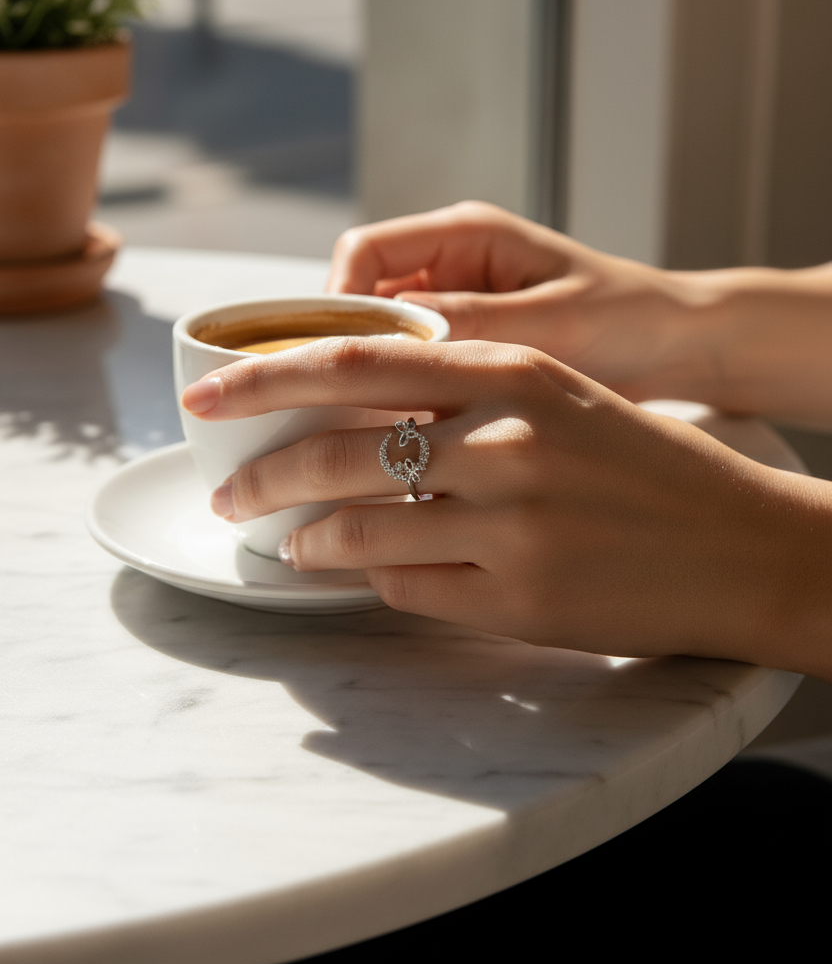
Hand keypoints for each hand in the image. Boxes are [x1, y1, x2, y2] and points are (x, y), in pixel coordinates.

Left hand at [181, 336, 831, 676]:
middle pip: (336, 451)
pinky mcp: (518, 601)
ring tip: (289, 542)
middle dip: (261, 475)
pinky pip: (406, 590)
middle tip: (229, 491)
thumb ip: (462, 391)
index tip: (208, 396)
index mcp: (512, 372)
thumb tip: (353, 411)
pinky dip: (376, 582)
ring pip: (356, 532)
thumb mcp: (559, 394)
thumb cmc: (648, 464)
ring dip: (306, 540)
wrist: (743, 544)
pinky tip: (377, 575)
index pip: (354, 361)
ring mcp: (510, 526)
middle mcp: (504, 441)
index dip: (265, 378)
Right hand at [327, 201, 701, 400]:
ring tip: (366, 425)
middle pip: (361, 298)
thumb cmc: (627, 318)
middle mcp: (452, 267)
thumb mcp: (549, 321)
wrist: (679, 347)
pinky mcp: (469, 350)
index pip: (365, 254)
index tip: (335, 357)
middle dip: (345, 348)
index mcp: (467, 236)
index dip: (338, 302)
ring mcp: (457, 309)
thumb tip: (389, 341)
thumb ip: (470, 324)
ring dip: (373, 377)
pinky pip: (412, 370)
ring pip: (381, 339)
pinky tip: (405, 433)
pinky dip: (401, 398)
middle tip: (335, 404)